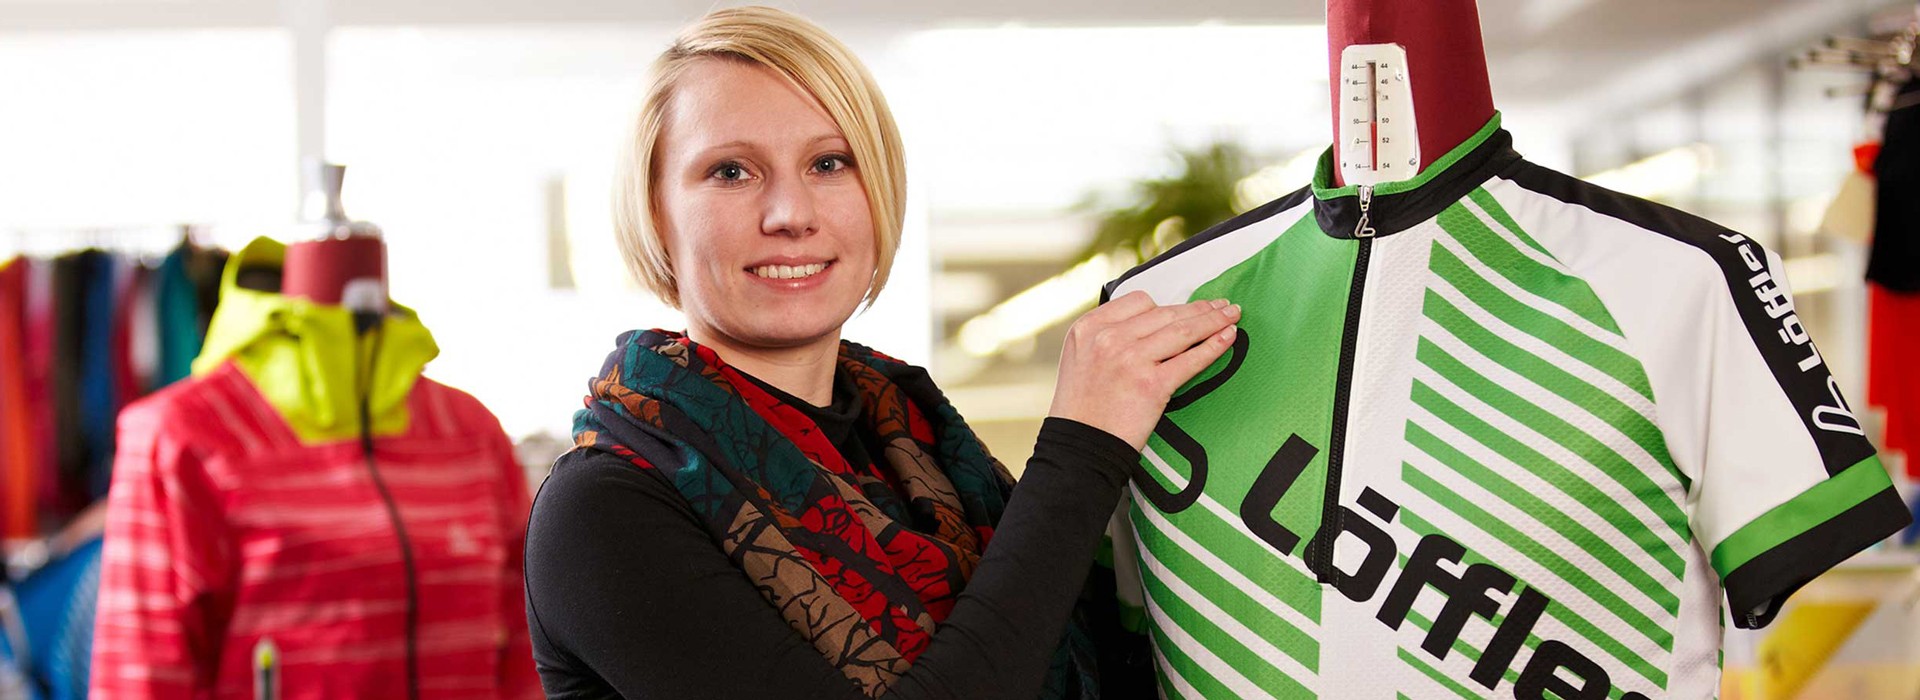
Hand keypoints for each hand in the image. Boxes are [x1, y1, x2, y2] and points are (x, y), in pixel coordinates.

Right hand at [1048, 291, 1239, 449]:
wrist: (1081, 447)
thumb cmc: (1082, 410)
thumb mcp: (1080, 358)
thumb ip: (1108, 337)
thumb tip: (1152, 325)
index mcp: (1089, 328)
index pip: (1139, 302)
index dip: (1167, 305)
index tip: (1185, 308)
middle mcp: (1108, 338)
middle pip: (1166, 313)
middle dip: (1199, 308)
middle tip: (1220, 305)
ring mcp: (1130, 360)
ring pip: (1183, 330)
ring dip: (1213, 319)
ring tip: (1231, 316)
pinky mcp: (1151, 385)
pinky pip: (1191, 359)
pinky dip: (1214, 346)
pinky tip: (1228, 337)